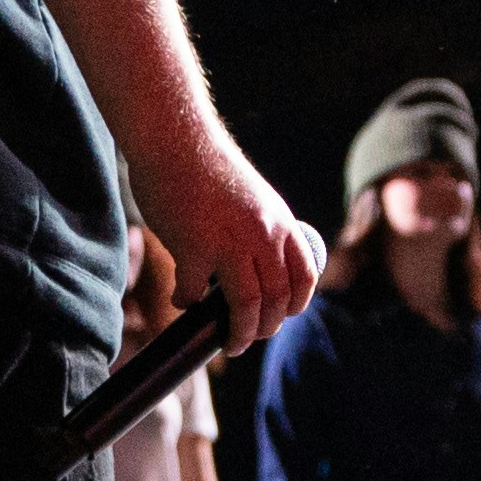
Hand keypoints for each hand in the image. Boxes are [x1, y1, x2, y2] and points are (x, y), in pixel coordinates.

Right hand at [134, 139, 322, 355]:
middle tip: (249, 338)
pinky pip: (194, 293)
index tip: (280, 316)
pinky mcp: (194, 248)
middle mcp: (263, 235)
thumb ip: (261, 230)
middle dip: (266, 328)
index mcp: (281, 222)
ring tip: (230, 342)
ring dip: (240, 333)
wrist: (176, 138)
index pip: (304, 276)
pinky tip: (181, 299)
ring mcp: (230, 243)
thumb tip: (258, 267)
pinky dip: (187, 303)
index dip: (294, 305)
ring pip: (248, 306)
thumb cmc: (207, 166)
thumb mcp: (254, 198)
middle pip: (277, 299)